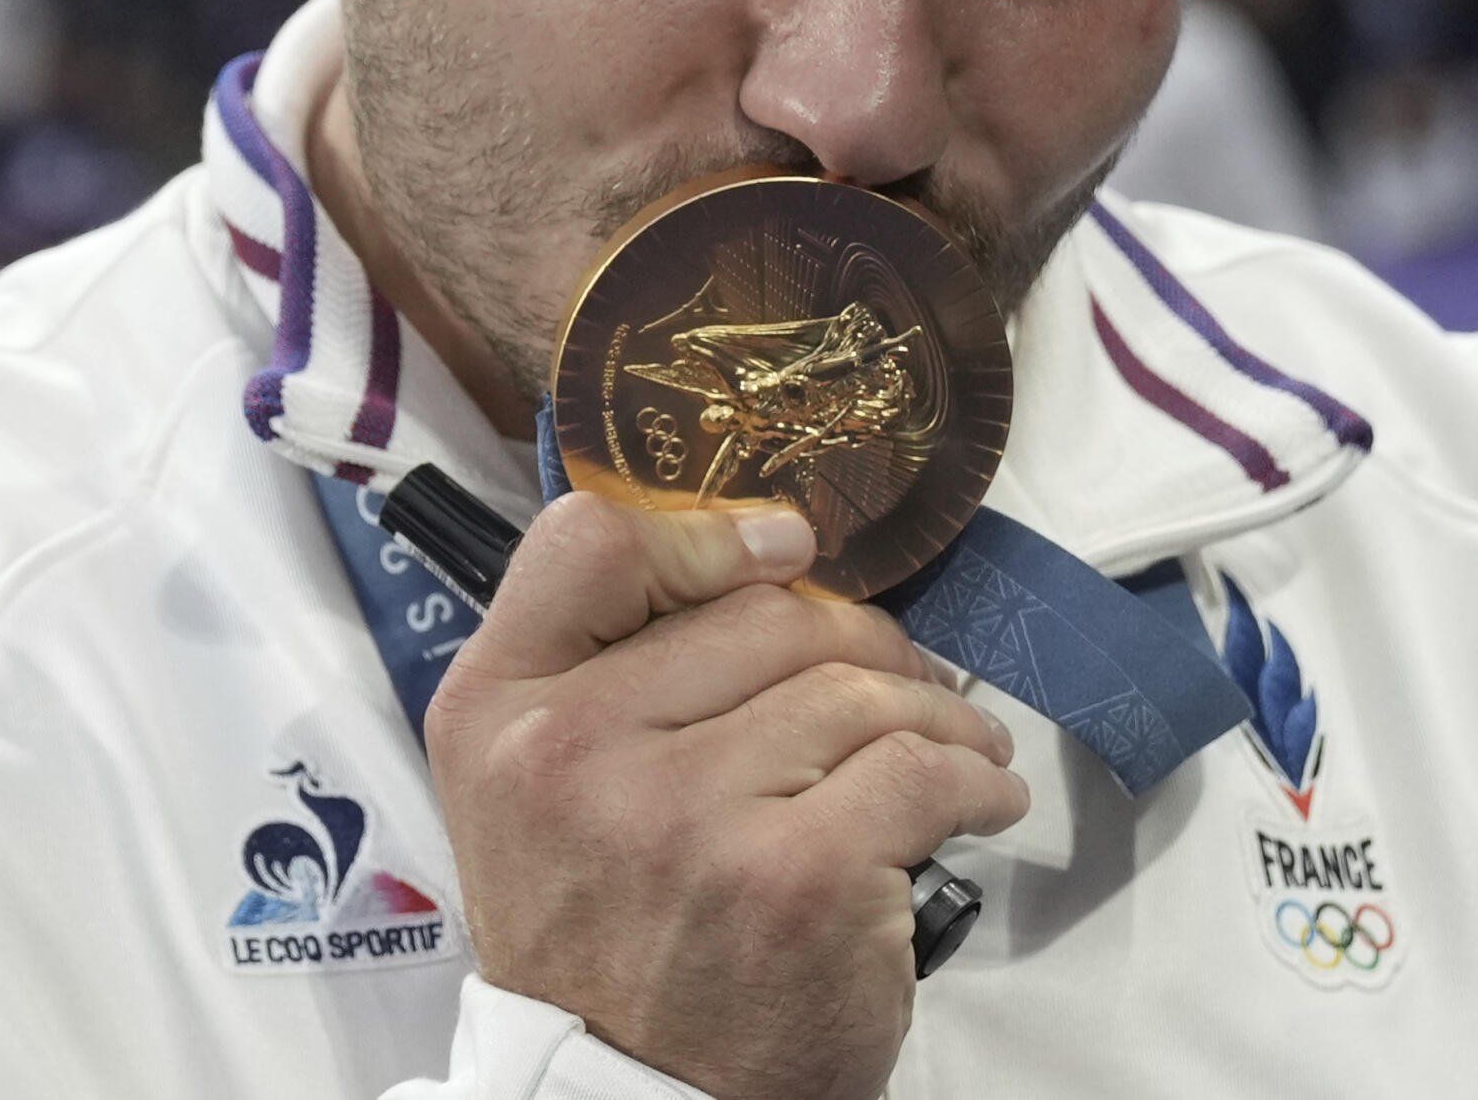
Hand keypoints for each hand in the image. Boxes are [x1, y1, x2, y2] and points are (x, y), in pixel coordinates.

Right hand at [424, 491, 1027, 1099]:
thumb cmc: (607, 945)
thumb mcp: (540, 794)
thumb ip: (606, 669)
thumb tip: (763, 553)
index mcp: (498, 713)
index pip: (590, 542)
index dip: (709, 532)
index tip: (786, 551)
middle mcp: (573, 751)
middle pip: (763, 613)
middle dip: (860, 639)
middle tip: (899, 681)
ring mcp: (684, 813)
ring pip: (856, 689)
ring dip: (933, 712)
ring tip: (954, 746)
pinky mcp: (792, 877)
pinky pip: (922, 771)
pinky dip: (975, 777)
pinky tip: (979, 796)